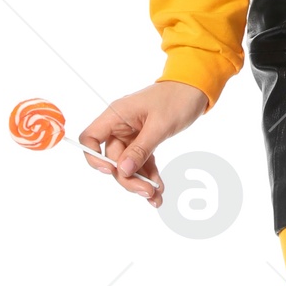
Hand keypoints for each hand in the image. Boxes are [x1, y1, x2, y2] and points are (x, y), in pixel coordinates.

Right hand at [79, 79, 208, 206]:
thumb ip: (140, 149)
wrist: (195, 89)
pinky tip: (159, 189)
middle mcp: (120, 126)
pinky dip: (150, 175)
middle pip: (113, 159)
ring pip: (128, 164)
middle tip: (147, 191)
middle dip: (128, 178)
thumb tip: (122, 170)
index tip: (109, 171)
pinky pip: (142, 161)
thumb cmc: (176, 99)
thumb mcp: (159, 125)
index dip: (94, 157)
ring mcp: (131, 134)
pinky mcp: (144, 140)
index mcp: (116, 115)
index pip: (90, 138)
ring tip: (157, 197)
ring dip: (141, 181)